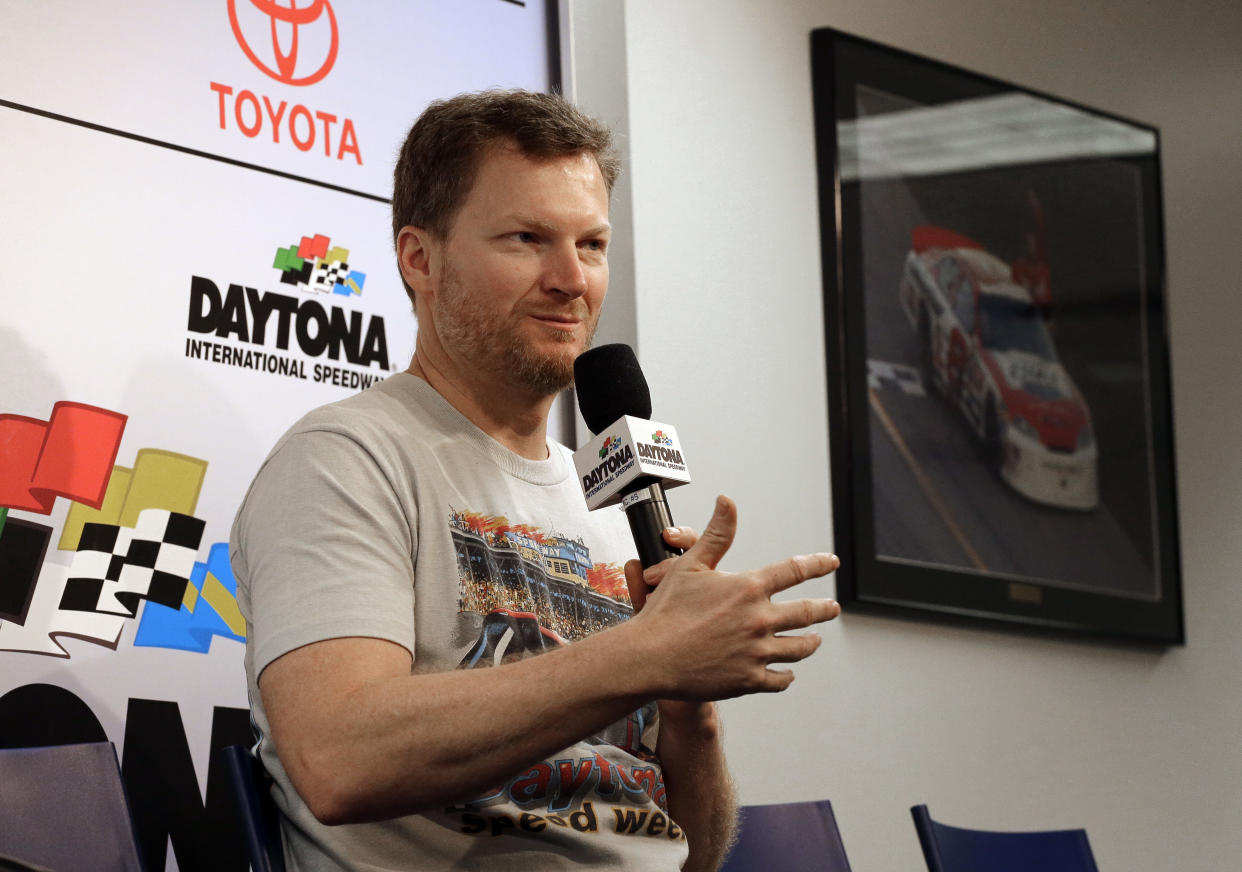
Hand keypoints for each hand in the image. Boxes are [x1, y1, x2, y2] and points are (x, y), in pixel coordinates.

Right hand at [624, 495, 839, 701]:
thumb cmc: (666, 610)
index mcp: (748, 588)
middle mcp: (759, 620)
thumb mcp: (690, 564)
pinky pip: (779, 680)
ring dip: (811, 643)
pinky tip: (788, 674)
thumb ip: (717, 534)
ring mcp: (757, 652)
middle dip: (824, 609)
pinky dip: (787, 676)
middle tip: (833, 608)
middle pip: (806, 612)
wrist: (650, 657)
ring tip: (815, 640)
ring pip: (799, 648)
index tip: (831, 562)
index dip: (817, 564)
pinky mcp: (749, 680)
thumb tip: (728, 502)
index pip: (794, 570)